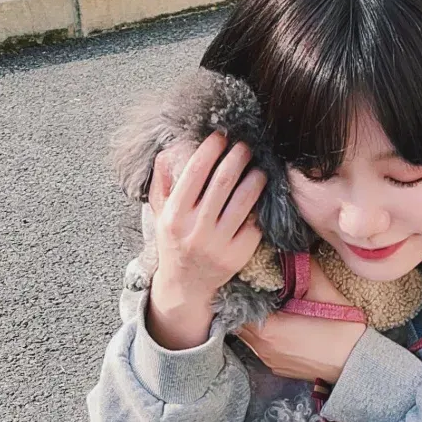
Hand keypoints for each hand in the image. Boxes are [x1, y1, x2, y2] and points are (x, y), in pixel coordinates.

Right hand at [145, 131, 266, 349]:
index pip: (194, 174)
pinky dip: (260, 205)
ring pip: (244, 201)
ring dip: (255, 178)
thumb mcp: (160, 213)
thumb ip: (163, 181)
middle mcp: (196, 230)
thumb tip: (170, 148)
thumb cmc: (174, 240)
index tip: (220, 136)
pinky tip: (261, 194)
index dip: (210, 150)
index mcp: (174, 216)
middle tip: (245, 146)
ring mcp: (219, 244)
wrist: (186, 285)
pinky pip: (254, 223)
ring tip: (258, 168)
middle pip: (223, 183)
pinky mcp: (239, 255)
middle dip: (237, 158)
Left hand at [235, 257, 366, 383]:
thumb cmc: (341, 331)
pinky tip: (280, 327)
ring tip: (268, 308)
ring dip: (254, 324)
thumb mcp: (323, 292)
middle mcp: (264, 348)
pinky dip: (265, 337)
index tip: (248, 281)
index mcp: (269, 330)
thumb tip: (291, 251)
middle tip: (255, 292)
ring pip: (249, 338)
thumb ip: (304, 268)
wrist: (357, 363)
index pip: (238, 309)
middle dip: (245, 308)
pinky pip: (262, 349)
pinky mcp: (279, 368)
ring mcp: (270, 361)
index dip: (241, 293)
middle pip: (240, 325)